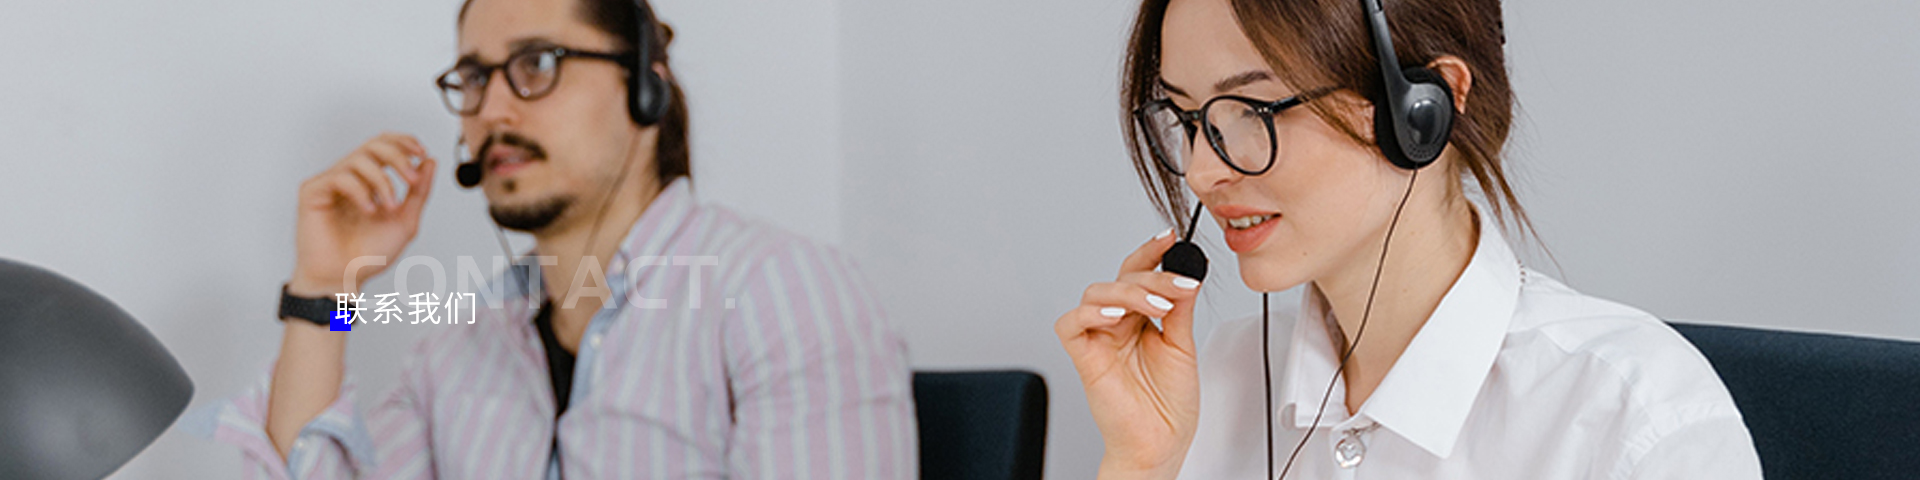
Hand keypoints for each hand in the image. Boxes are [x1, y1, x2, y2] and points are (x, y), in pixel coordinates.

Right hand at [289, 133, 436, 293]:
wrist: (345, 279)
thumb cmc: (369, 254)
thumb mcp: (405, 221)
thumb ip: (419, 192)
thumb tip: (429, 161)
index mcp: (369, 180)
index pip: (383, 145)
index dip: (403, 142)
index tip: (421, 153)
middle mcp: (349, 177)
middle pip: (373, 144)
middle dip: (398, 157)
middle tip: (412, 179)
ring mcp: (330, 183)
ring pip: (359, 159)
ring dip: (383, 181)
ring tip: (390, 207)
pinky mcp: (313, 191)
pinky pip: (340, 176)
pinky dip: (361, 191)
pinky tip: (369, 211)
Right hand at [1055, 230, 1203, 478]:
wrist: (1161, 444)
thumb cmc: (1168, 406)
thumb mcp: (1183, 347)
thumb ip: (1180, 310)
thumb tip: (1186, 274)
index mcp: (1141, 319)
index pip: (1139, 274)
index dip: (1152, 253)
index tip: (1172, 237)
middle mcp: (1118, 325)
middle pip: (1120, 279)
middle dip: (1151, 276)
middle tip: (1177, 285)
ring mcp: (1100, 339)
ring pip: (1097, 293)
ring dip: (1129, 292)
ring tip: (1158, 307)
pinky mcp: (1084, 358)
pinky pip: (1071, 324)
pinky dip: (1091, 313)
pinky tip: (1118, 316)